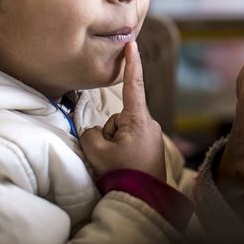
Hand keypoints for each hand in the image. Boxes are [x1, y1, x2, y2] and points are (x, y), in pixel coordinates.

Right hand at [80, 42, 165, 180]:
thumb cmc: (122, 175)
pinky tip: (124, 168)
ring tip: (119, 164)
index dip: (131, 63)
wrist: (143, 201)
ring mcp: (151, 137)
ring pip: (120, 132)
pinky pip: (128, 143)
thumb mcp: (96, 150)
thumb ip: (91, 132)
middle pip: (117, 118)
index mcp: (138, 119)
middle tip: (111, 157)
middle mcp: (149, 124)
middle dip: (109, 133)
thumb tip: (97, 131)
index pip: (133, 85)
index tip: (132, 43)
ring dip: (114, 145)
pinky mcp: (151, 148)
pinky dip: (122, 152)